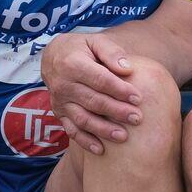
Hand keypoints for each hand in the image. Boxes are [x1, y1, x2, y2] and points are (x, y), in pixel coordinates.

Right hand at [41, 32, 142, 154]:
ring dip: (103, 129)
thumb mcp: (95, 41)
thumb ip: (111, 52)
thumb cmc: (82, 48)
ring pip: (82, 119)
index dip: (119, 90)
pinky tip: (101, 150)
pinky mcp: (60, 113)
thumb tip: (127, 69)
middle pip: (93, 101)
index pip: (100, 79)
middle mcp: (63, 85)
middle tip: (137, 118)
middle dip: (116, 111)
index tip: (138, 98)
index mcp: (72, 64)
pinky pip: (71, 130)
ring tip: (123, 137)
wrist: (54, 56)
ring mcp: (60, 101)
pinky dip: (85, 141)